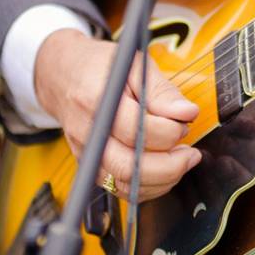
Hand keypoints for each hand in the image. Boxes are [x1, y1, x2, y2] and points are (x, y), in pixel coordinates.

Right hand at [35, 29, 200, 201]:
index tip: (185, 120)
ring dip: (162, 179)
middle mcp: (88, 133)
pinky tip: (164, 169)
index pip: (136, 130)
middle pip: (129, 166)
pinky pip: (121, 190)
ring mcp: (87, 154)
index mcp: (97, 101)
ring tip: (180, 159)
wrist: (64, 76)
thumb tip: (187, 113)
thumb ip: (162, 91)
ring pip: (126, 184)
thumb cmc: (101, 68)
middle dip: (170, 164)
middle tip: (189, 151)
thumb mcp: (134, 64)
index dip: (169, 130)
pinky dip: (148, 186)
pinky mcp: (91, 167)